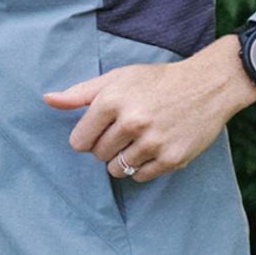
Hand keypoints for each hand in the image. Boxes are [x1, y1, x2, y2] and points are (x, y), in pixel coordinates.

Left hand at [42, 36, 255, 181]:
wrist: (208, 85)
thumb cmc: (157, 81)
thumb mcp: (118, 78)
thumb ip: (80, 93)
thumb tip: (47, 99)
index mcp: (112, 101)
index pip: (79, 141)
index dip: (88, 137)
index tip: (102, 129)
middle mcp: (131, 122)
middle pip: (98, 156)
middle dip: (107, 147)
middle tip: (126, 131)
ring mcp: (153, 142)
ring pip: (117, 169)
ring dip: (123, 159)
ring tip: (140, 139)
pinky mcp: (172, 159)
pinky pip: (140, 177)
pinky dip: (143, 168)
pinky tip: (154, 148)